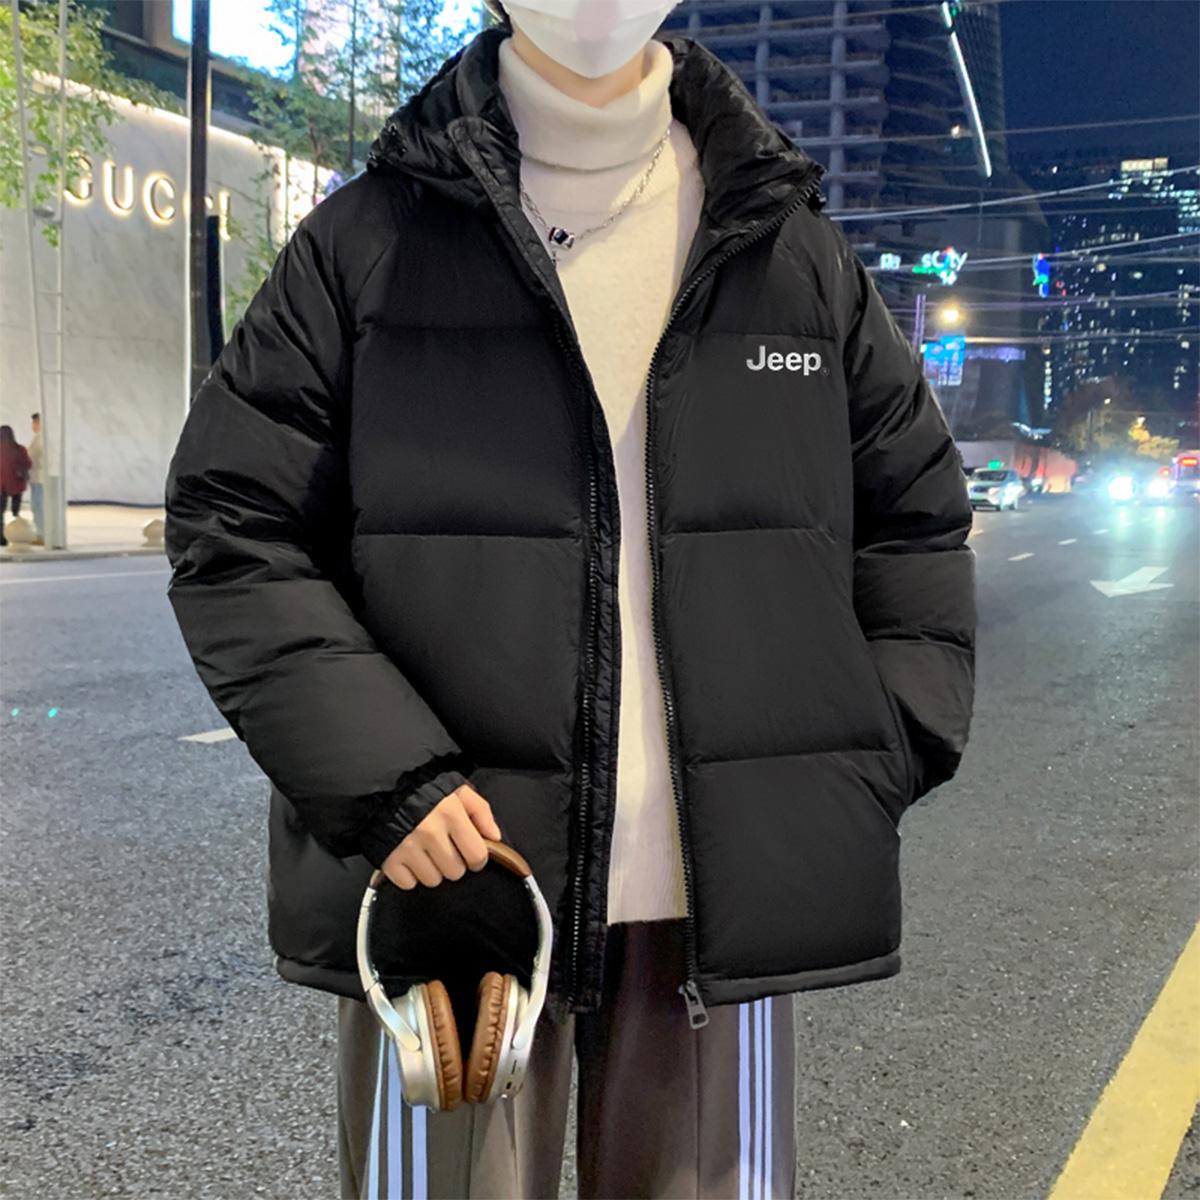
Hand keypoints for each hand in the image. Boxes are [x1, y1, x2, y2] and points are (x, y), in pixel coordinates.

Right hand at [380, 783, 501, 889]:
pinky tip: (409, 859)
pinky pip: (408, 884)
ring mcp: (408, 847)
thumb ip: (481, 811)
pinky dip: (409, 875)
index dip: (477, 858)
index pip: (477, 855)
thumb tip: (495, 837)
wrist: (383, 790)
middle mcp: (429, 831)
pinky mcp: (389, 860)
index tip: (471, 855)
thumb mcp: (458, 791)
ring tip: (426, 852)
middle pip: (455, 872)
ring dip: (432, 871)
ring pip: (433, 880)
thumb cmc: (425, 791)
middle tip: (444, 849)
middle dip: (453, 863)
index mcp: (450, 813)